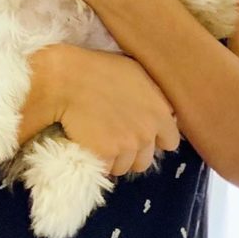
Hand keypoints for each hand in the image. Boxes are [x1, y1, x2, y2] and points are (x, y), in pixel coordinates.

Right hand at [49, 44, 180, 176]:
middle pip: (145, 159)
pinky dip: (97, 162)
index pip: (170, 141)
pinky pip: (105, 168)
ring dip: (114, 160)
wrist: (68, 80)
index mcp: (160, 111)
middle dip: (132, 154)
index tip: (141, 134)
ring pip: (124, 167)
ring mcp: (127, 145)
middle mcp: (147, 131)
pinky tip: (88, 145)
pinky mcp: (106, 155)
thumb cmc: (99, 69)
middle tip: (115, 140)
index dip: (156, 140)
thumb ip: (154, 96)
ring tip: (99, 142)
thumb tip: (161, 110)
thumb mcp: (137, 73)